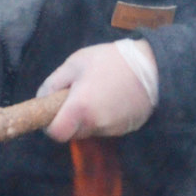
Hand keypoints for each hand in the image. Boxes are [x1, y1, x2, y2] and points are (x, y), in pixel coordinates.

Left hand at [38, 40, 156, 140]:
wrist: (153, 66)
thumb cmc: (110, 61)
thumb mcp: (74, 64)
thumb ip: (53, 83)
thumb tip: (42, 98)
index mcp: (80, 108)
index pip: (56, 133)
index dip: (50, 125)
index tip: (53, 111)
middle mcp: (96, 124)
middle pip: (72, 132)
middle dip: (69, 118)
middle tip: (76, 95)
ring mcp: (113, 129)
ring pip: (89, 130)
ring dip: (87, 117)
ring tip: (97, 92)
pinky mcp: (127, 129)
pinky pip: (106, 127)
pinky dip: (103, 117)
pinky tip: (111, 98)